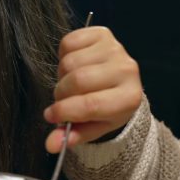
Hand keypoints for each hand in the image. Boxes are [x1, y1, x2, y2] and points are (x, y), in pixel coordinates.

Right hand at [44, 26, 142, 153]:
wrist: (121, 84)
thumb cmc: (105, 108)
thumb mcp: (93, 127)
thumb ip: (72, 136)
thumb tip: (51, 145)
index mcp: (128, 98)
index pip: (90, 105)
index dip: (64, 111)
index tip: (50, 116)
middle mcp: (127, 70)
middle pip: (77, 80)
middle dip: (62, 94)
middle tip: (63, 99)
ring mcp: (116, 48)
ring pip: (70, 62)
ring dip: (62, 76)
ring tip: (72, 83)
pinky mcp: (103, 33)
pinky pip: (68, 43)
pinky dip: (63, 56)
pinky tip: (74, 65)